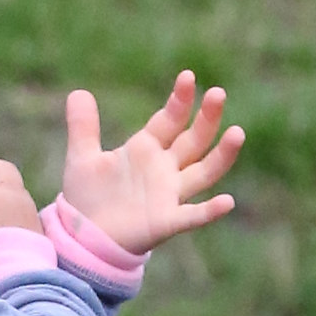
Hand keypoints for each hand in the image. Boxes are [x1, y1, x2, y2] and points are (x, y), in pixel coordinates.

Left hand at [61, 72, 243, 254]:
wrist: (83, 238)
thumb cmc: (88, 198)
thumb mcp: (82, 158)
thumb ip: (83, 127)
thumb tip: (78, 92)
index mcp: (147, 149)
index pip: (170, 119)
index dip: (180, 100)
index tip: (188, 77)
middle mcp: (165, 169)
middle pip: (193, 140)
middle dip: (207, 118)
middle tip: (218, 93)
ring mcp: (169, 195)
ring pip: (204, 172)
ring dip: (222, 155)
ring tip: (237, 133)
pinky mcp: (166, 222)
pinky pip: (193, 216)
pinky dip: (210, 211)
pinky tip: (227, 202)